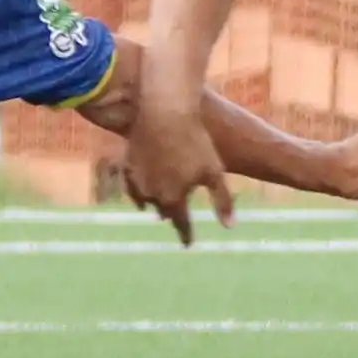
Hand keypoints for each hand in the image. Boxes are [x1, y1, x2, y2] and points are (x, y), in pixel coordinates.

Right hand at [120, 100, 231, 245]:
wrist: (163, 113)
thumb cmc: (194, 141)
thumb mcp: (214, 172)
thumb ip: (221, 201)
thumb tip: (230, 227)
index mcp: (175, 199)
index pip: (181, 224)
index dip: (186, 235)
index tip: (188, 244)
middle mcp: (152, 195)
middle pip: (163, 211)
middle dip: (171, 217)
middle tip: (174, 222)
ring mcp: (137, 180)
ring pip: (145, 201)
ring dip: (154, 206)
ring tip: (158, 210)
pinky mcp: (127, 164)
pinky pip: (131, 186)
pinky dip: (137, 193)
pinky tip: (140, 194)